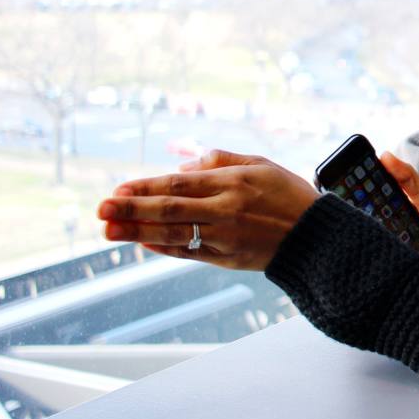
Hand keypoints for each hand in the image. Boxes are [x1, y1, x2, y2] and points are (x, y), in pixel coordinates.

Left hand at [96, 149, 319, 270]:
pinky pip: (189, 252)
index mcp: (234, 182)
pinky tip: (143, 242)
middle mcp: (227, 209)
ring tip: (109, 230)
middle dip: (131, 209)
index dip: (145, 186)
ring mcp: (226, 236)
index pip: (178, 182)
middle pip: (169, 208)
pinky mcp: (228, 258)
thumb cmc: (290, 196)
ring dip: (137, 231)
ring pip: (174, 233)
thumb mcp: (261, 164)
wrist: (317, 236)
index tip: (117, 188)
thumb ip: (221, 160)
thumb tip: (181, 165)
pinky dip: (164, 248)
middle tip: (100, 209)